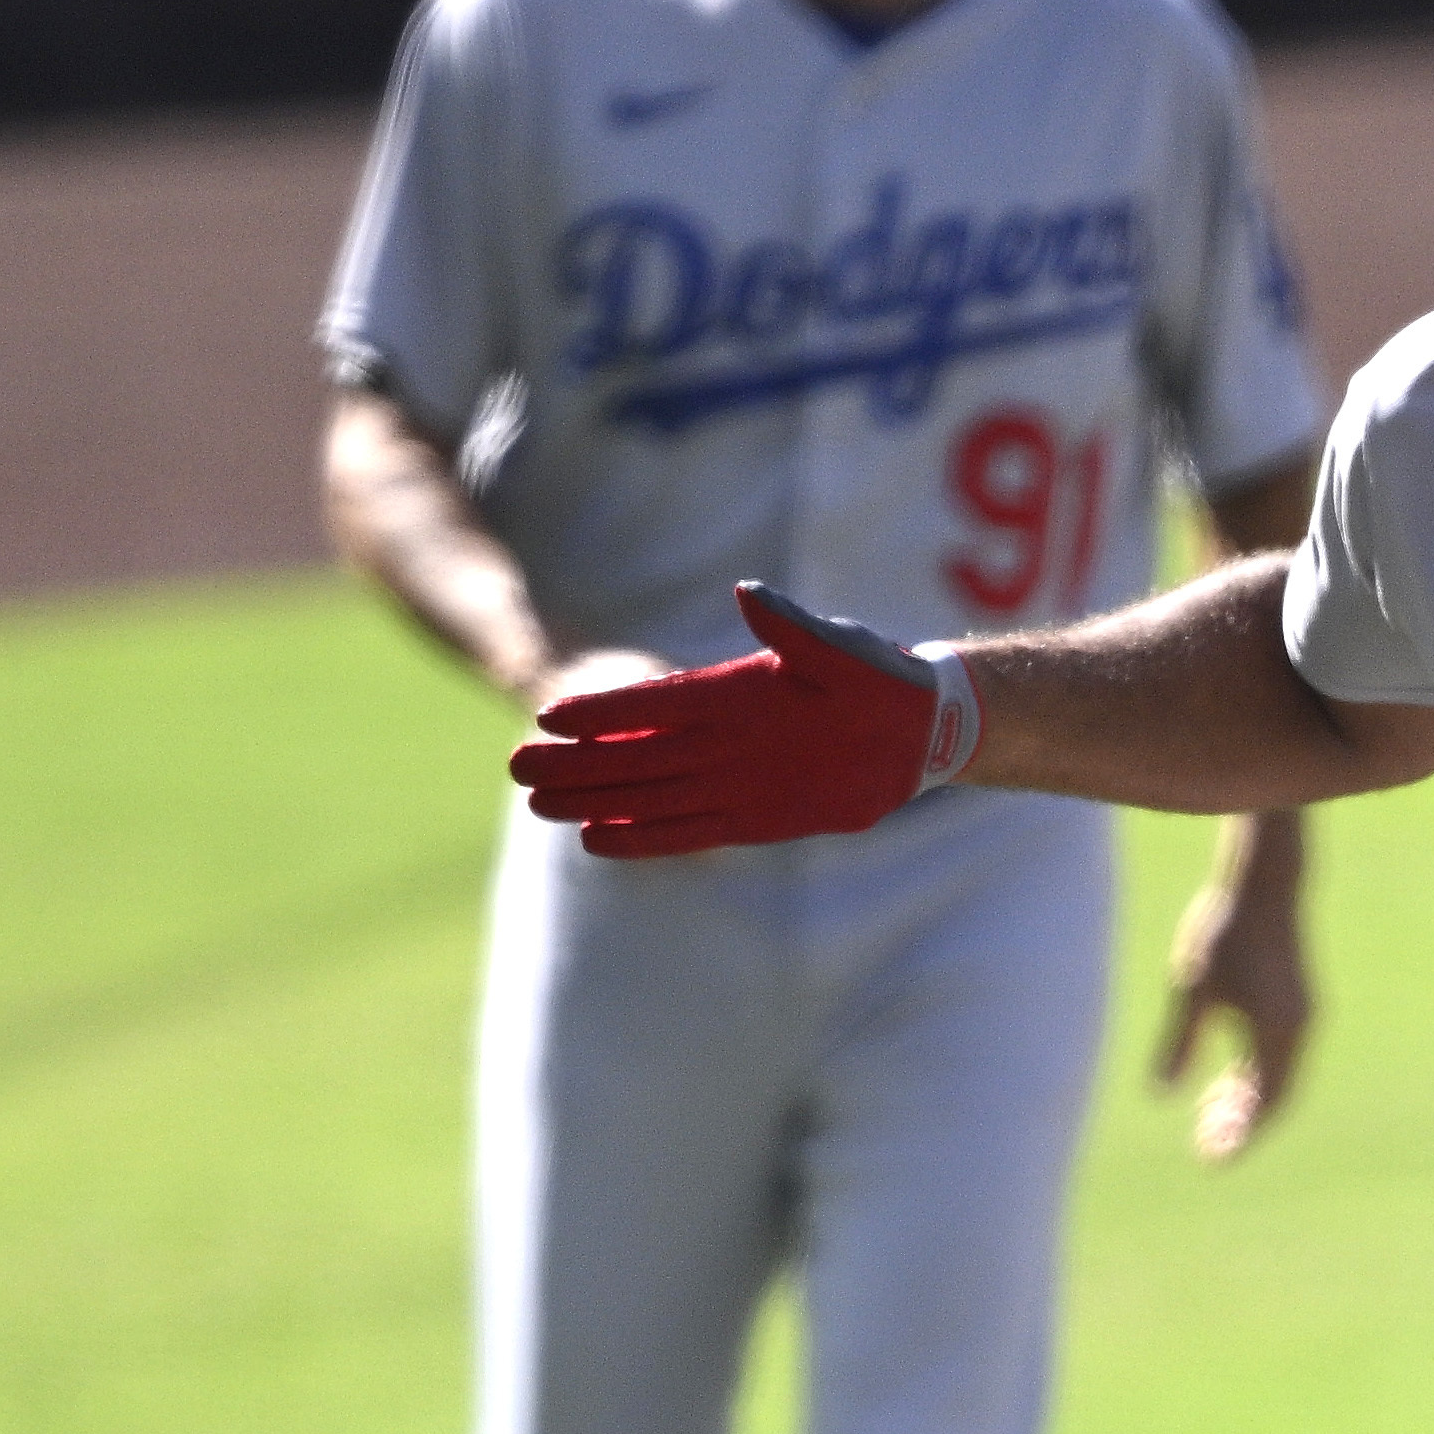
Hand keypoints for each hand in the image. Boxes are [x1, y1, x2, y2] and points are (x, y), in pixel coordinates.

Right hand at [509, 584, 977, 857]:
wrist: (917, 731)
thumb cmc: (880, 679)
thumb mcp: (842, 650)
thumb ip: (795, 629)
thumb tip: (750, 594)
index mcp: (734, 692)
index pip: (654, 704)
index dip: (604, 711)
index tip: (551, 714)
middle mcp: (723, 738)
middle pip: (635, 754)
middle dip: (577, 763)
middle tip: (517, 770)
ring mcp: (734, 779)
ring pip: (650, 793)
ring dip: (597, 800)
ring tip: (538, 806)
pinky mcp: (754, 817)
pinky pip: (689, 830)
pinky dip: (645, 836)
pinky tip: (598, 840)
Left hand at [1153, 820, 1310, 1160]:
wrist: (1265, 882)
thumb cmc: (1224, 930)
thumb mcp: (1191, 988)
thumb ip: (1180, 1043)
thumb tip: (1160, 1094)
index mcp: (1276, 1032)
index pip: (1263, 1105)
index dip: (1240, 1137)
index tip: (1212, 1160)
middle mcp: (1297, 1030)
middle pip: (1274, 1099)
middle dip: (1242, 1126)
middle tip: (1204, 1145)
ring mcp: (1301, 1017)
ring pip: (1278, 1079)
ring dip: (1247, 1101)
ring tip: (1209, 1114)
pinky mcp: (1297, 1004)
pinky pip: (1280, 1057)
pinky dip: (1255, 1077)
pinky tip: (1225, 1080)